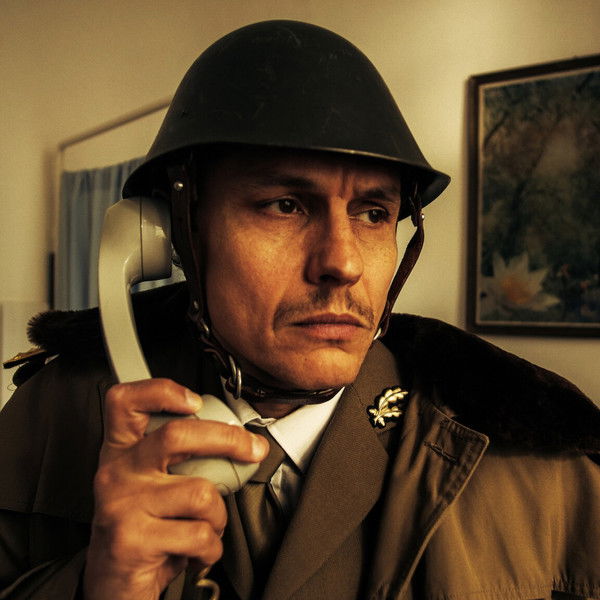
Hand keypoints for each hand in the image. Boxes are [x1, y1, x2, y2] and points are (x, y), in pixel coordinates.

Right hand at [83, 378, 267, 599]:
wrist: (114, 583)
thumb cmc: (142, 526)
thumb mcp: (151, 483)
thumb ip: (179, 457)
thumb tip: (237, 440)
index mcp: (121, 450)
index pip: (125, 400)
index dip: (162, 390)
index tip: (195, 400)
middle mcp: (116, 471)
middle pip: (177, 435)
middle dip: (229, 440)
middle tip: (252, 450)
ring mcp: (121, 504)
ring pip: (200, 492)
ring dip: (218, 516)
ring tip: (206, 526)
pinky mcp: (132, 539)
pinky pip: (198, 534)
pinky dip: (210, 548)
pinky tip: (195, 551)